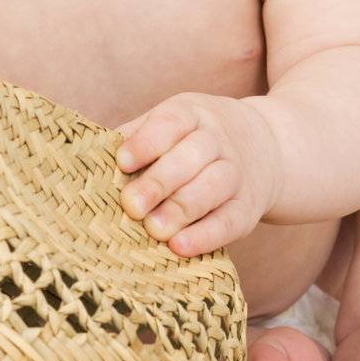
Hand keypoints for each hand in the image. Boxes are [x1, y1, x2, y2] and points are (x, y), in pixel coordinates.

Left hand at [111, 92, 283, 256]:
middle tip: (131, 206)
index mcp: (192, 113)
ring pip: (214, 186)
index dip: (146, 142)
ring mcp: (238, 172)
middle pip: (193, 156)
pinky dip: (207, 235)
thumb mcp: (172, 122)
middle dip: (160, 182)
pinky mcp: (249, 207)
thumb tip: (91, 157)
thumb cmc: (195, 138)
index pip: (171, 122)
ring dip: (182, 209)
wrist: (269, 146)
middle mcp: (218, 139)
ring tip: (154, 229)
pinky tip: (180, 246)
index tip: (122, 162)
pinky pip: (231, 220)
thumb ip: (135, 137)